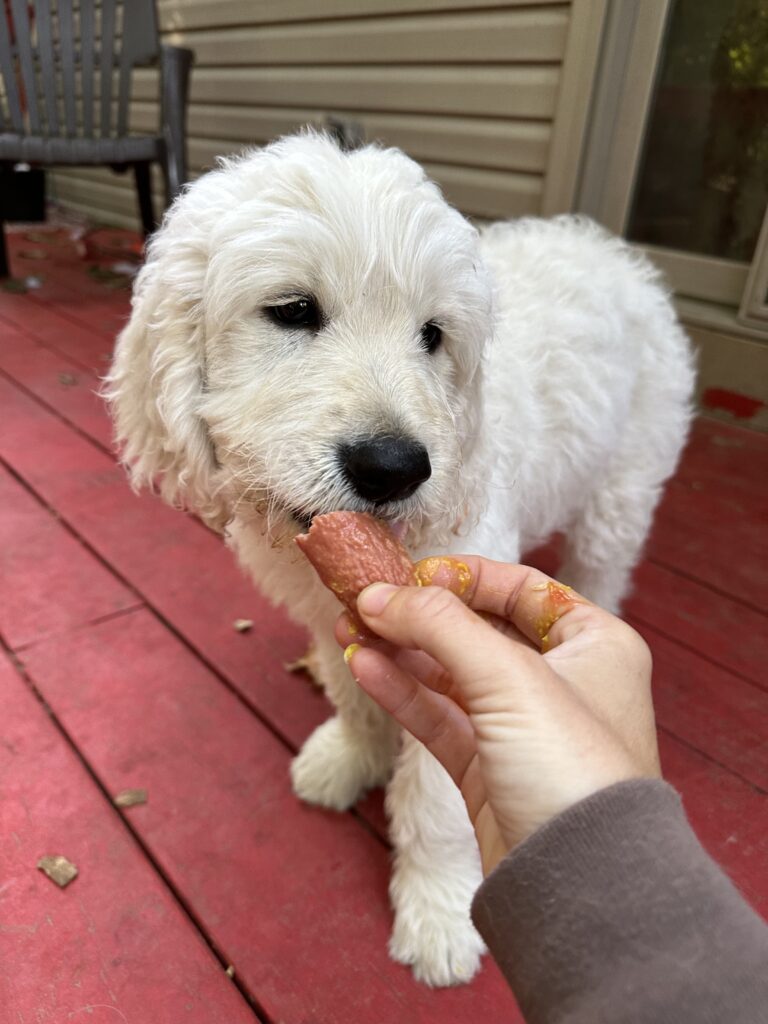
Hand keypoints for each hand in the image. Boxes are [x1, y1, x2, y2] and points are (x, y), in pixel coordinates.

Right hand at [336, 558, 659, 873]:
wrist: (580, 888)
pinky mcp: (489, 770)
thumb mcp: (511, 678)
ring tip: (350, 630)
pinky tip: (367, 667)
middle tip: (363, 601)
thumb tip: (380, 594)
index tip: (410, 576)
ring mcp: (521, 729)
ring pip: (451, 675)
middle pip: (479, 630)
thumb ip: (441, 626)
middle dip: (419, 615)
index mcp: (595, 645)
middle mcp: (562, 682)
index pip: (522, 589)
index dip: (464, 577)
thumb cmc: (572, 771)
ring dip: (401, 651)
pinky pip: (439, 717)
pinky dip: (402, 692)